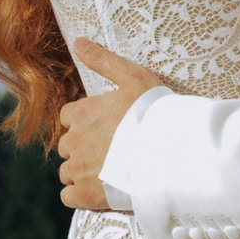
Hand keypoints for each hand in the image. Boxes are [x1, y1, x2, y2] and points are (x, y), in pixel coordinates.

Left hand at [58, 43, 170, 210]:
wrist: (172, 152)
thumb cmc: (156, 112)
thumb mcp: (133, 77)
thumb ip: (103, 60)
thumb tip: (78, 41)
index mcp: (82, 113)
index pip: (69, 117)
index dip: (85, 122)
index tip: (105, 128)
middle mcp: (74, 141)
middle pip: (68, 145)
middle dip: (83, 147)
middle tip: (112, 151)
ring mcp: (79, 170)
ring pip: (67, 171)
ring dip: (82, 171)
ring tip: (109, 172)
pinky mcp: (86, 195)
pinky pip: (68, 197)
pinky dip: (79, 195)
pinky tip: (99, 191)